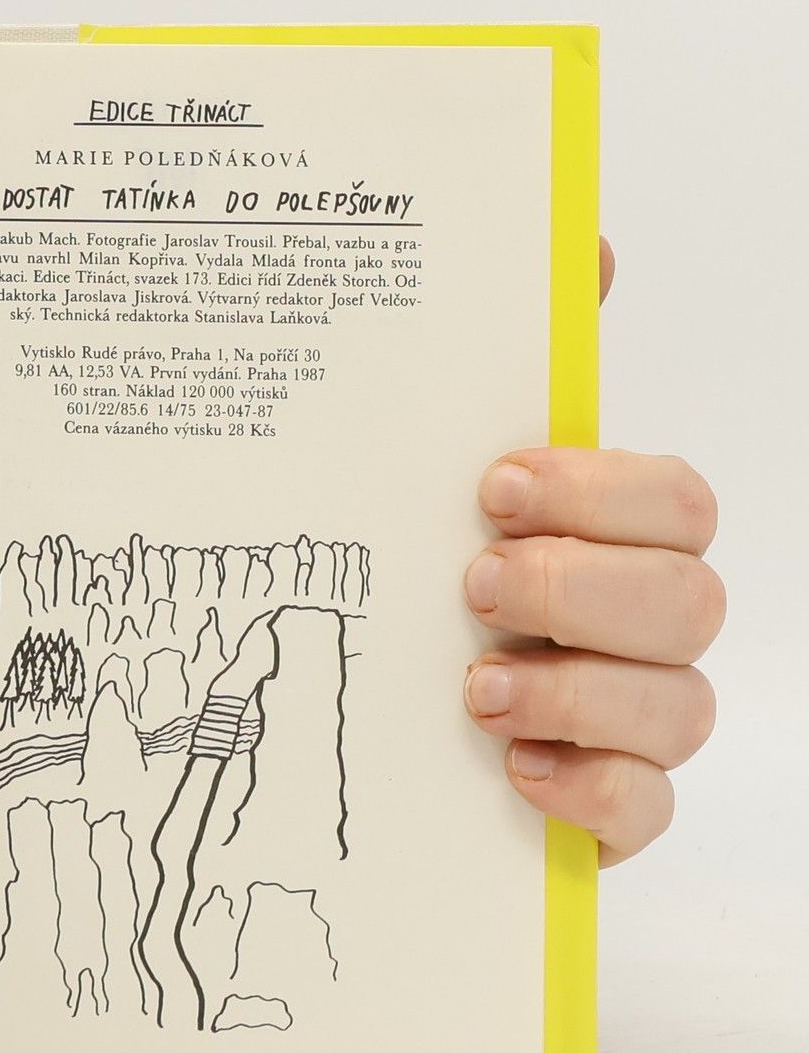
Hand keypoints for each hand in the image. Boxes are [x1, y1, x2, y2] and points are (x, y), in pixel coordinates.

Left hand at [463, 243, 720, 862]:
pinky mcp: (610, 807)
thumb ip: (507, 369)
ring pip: (680, 703)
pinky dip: (590, 789)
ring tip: (475, 687)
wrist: (363, 731)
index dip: (601, 490)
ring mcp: (634, 721)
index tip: (494, 486)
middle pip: (688, 597)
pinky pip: (646, 807)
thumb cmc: (415, 586)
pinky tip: (513, 769)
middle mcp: (639, 625)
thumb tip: (585, 244)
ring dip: (578, 689)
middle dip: (579, 586)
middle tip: (473, 582)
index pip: (674, 501)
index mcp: (611, 539)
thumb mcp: (427, 475)